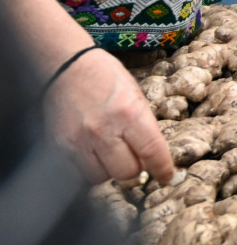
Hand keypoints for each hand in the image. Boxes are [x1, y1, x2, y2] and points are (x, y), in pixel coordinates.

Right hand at [45, 47, 174, 183]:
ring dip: (110, 170)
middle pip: (127, 172)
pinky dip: (90, 168)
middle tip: (135, 158)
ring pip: (102, 177)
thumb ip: (144, 125)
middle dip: (135, 168)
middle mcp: (104, 130)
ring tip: (111, 153)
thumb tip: (153, 153)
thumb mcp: (136, 95)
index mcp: (129, 113)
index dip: (162, 168)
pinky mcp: (61, 146)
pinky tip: (94, 154)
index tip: (166, 176)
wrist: (68, 68)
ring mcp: (79, 140)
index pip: (151, 152)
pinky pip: (79, 173)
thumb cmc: (106, 77)